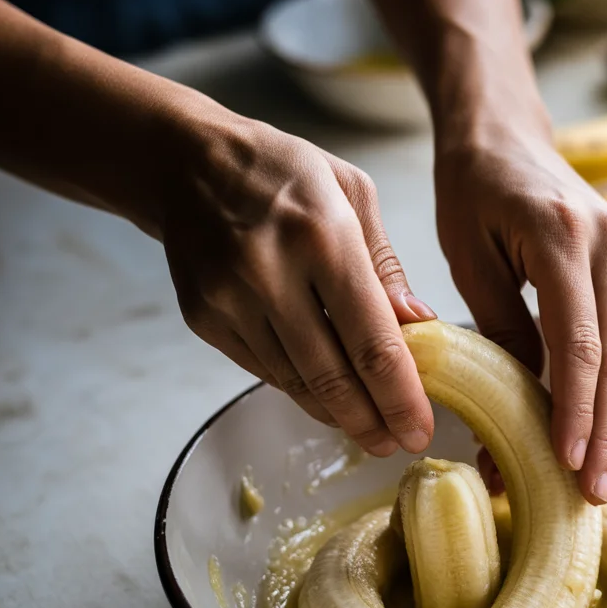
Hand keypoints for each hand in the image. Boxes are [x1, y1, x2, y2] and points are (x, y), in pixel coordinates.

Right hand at [160, 110, 435, 456]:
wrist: (186, 163)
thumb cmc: (283, 173)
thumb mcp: (352, 193)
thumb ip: (386, 266)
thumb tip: (420, 326)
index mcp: (323, 237)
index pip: (371, 341)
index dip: (400, 397)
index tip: (419, 431)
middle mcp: (272, 273)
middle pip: (332, 376)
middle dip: (370, 421)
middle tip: (396, 444)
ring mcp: (230, 300)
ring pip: (295, 382)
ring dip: (336, 414)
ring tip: (367, 429)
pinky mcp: (204, 318)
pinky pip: (263, 371)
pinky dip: (299, 390)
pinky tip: (325, 398)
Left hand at [434, 127, 606, 504]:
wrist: (504, 132)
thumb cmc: (472, 187)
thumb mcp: (469, 257)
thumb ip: (498, 328)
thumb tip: (515, 408)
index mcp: (565, 236)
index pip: (579, 344)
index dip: (574, 410)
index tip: (567, 464)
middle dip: (600, 432)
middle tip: (590, 494)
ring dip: (603, 418)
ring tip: (589, 478)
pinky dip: (601, 385)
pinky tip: (589, 428)